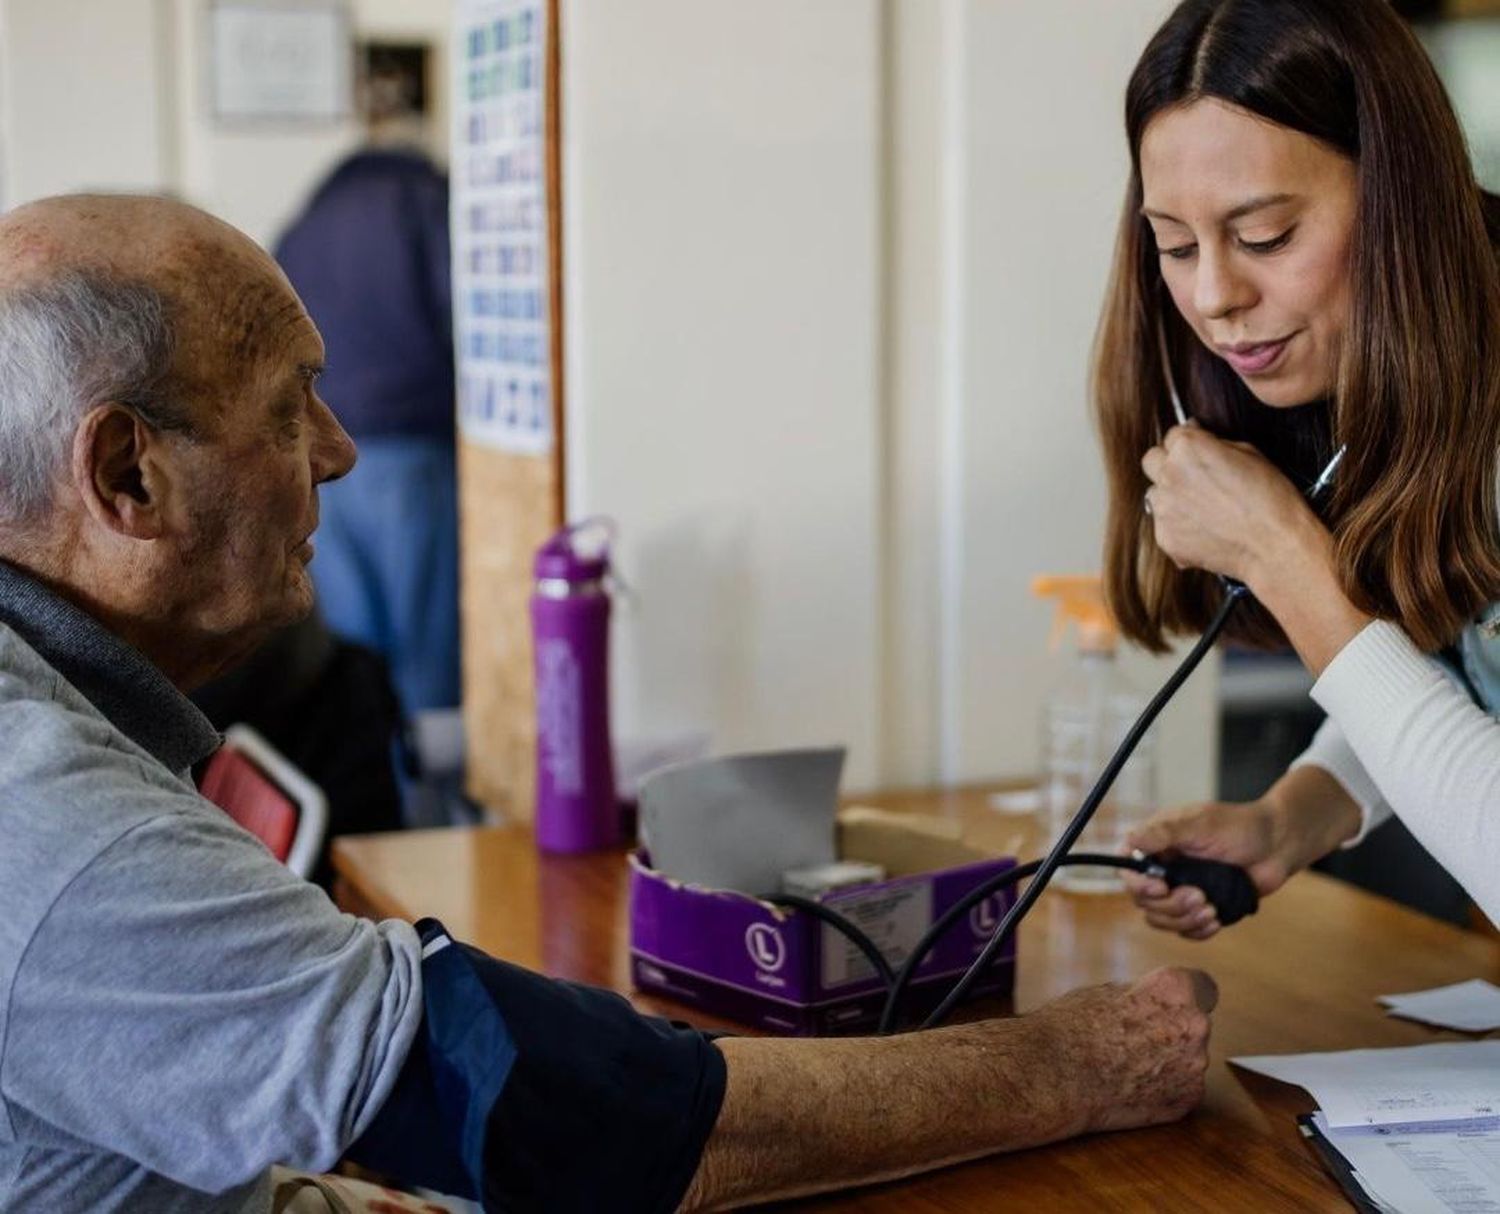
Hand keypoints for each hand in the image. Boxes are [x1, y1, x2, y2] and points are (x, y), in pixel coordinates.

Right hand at [1032, 967, 1215, 1133]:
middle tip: (1136, 1038)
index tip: (1172, 1006)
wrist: (1057, 1077)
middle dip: (1174, 1030)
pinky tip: (1131, 1086)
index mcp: (1176, 990)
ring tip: (1127, 1065)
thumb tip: (1156, 1002)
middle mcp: (1195, 1026)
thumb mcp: (1107, 991)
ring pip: (1188, 1059)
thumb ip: (1143, 995)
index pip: (1203, 986)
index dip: (1185, 996)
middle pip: (1196, 1025)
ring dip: (1168, 1060)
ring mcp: (1194, 1067)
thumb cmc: (1073, 1028)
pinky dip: (1163, 1088)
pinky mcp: (1187, 1101)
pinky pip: (1182, 1088)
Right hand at [1123, 799, 1298, 939]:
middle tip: (1200, 897)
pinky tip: (1216, 920)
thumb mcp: (1200, 824)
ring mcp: (1181, 889)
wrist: (1278, 845)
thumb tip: (1130, 839)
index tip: (1160, 888)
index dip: (1137, 884)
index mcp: (1157, 843)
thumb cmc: (1240, 826)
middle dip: (1170, 905)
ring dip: (1184, 919)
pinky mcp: (1200, 907)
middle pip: (1144, 901)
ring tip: (1211, 909)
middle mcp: (1163, 867)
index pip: (1128, 868)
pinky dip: (1197, 930)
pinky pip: (1185, 930)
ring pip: (1162, 919)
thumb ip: (1164, 833)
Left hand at [1141, 424, 1320, 587]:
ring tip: (1200, 506)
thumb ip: (1216, 444)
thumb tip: (1202, 441)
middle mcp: (1169, 475)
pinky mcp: (1164, 536)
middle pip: (1152, 460)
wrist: (1274, 545)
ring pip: (1155, 493)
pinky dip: (1177, 525)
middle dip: (1168, 463)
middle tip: (1192, 474)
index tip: (1196, 449)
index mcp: (1188, 448)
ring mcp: (1163, 508)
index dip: (1188, 441)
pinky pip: (1162, 524)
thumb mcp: (1250, 453)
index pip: (1173, 435)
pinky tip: (1203, 528)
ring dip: (1170, 495)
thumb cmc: (1270, 498)